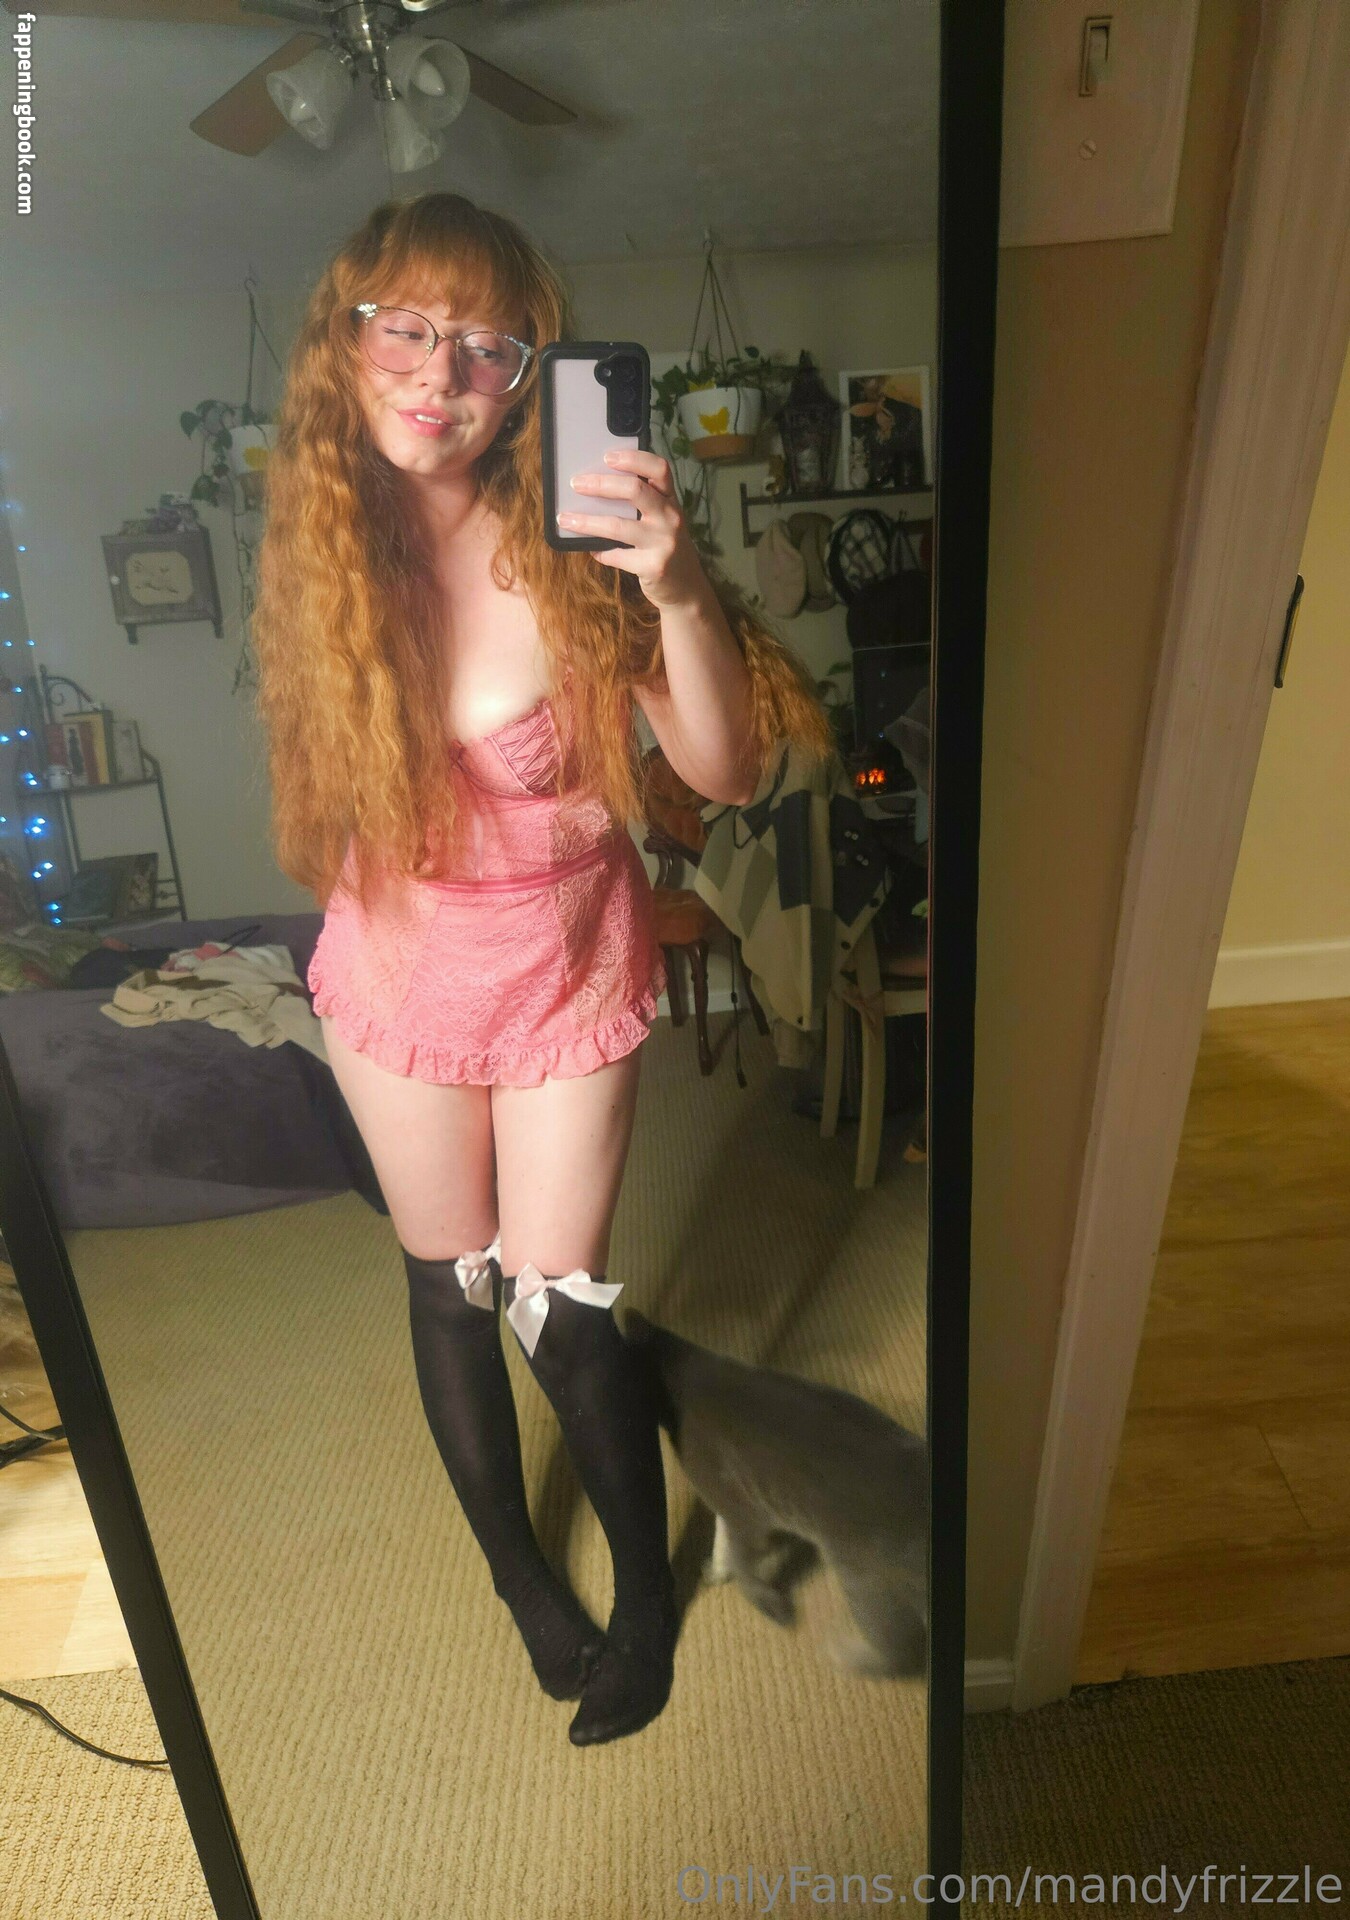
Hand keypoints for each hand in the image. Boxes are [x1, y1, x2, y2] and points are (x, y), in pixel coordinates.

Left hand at [557, 449, 710, 609]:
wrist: (687, 589)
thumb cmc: (667, 549)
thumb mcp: (663, 522)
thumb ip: (643, 506)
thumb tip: (598, 490)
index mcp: (671, 501)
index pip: (659, 469)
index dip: (634, 458)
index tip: (607, 456)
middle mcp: (670, 518)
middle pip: (635, 491)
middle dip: (601, 485)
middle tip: (576, 484)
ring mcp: (664, 543)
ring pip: (618, 526)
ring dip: (587, 522)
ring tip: (566, 519)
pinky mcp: (653, 567)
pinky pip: (616, 556)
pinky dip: (600, 552)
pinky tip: (591, 549)